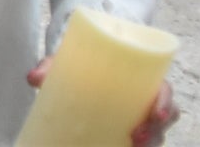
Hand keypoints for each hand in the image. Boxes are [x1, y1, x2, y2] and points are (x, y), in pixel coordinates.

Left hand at [28, 61, 176, 144]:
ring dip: (148, 143)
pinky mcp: (128, 131)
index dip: (166, 104)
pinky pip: (139, 143)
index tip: (156, 113)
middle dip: (155, 132)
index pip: (166, 93)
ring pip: (154, 136)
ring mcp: (138, 119)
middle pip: (162, 121)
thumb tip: (33, 79)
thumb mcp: (71, 61)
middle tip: (136, 137)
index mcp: (142, 80)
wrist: (82, 67)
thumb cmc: (85, 63)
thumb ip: (52, 66)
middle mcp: (145, 102)